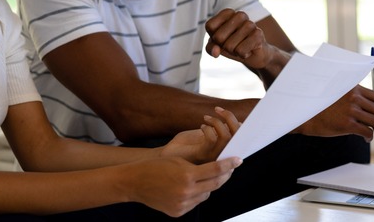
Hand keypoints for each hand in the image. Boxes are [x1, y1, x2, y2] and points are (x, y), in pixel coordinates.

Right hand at [126, 157, 241, 216]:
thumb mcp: (178, 160)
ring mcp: (182, 204)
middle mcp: (186, 191)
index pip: (215, 170)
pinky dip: (196, 195)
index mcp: (187, 175)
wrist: (135, 182)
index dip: (229, 164)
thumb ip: (198, 166)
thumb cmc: (155, 166)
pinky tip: (191, 188)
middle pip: (214, 184)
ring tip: (205, 178)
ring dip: (209, 186)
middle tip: (229, 169)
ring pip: (206, 195)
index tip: (238, 160)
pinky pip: (195, 203)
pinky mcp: (178, 212)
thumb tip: (216, 170)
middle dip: (224, 176)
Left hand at [161, 107, 240, 163]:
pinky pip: (212, 139)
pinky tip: (201, 126)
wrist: (167, 155)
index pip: (242, 140)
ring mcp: (212, 158)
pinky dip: (208, 128)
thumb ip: (221, 131)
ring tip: (206, 118)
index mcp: (225, 153)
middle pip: (237, 138)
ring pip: (226, 138)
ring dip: (217, 122)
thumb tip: (240, 123)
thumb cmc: (187, 146)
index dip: (243, 128)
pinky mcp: (201, 155)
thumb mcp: (207, 136)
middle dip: (231, 120)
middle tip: (220, 110)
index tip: (234, 115)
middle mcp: (222, 157)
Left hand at [204, 9, 271, 68]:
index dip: (213, 37)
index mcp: (227, 13)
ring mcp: (250, 24)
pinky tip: (248, 50)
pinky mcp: (258, 34)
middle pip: (218, 37)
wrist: (254, 54)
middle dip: (224, 46)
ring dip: (234, 51)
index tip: (222, 37)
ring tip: (241, 47)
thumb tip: (215, 52)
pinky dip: (242, 55)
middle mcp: (239, 15)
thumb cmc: (232, 45)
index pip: (210, 26)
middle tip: (233, 44)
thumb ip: (210, 48)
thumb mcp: (216, 46)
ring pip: (229, 46)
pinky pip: (240, 51)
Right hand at [297, 85, 373, 141]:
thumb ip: (354, 97)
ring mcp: (351, 110)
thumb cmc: (322, 107)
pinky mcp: (348, 124)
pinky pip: (367, 132)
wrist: (306, 116)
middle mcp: (354, 97)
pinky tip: (366, 139)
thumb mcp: (339, 95)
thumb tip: (371, 108)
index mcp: (354, 88)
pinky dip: (370, 137)